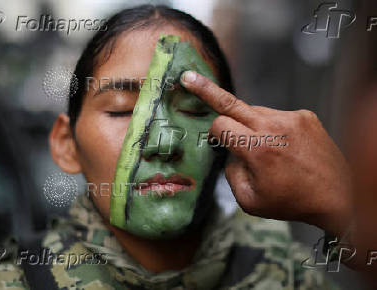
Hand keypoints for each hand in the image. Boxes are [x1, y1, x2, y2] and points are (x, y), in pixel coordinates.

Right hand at [180, 71, 352, 236]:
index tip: (214, 139)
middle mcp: (273, 127)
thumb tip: (230, 154)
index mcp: (257, 149)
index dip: (214, 133)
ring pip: (254, 111)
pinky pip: (275, 114)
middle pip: (230, 102)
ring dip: (249, 123)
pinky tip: (283, 145)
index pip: (220, 125)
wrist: (338, 196)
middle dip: (206, 90)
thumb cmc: (293, 202)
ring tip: (265, 148)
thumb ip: (230, 174)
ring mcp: (291, 118)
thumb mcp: (250, 201)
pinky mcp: (305, 116)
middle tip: (189, 78)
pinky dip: (271, 126)